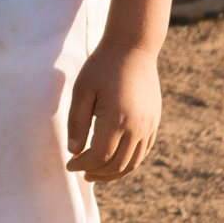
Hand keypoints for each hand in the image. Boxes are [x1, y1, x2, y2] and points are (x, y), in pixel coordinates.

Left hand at [63, 38, 164, 182]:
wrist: (133, 49)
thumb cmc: (102, 67)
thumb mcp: (82, 91)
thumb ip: (77, 122)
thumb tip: (74, 151)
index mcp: (117, 120)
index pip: (100, 156)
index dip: (83, 164)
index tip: (69, 164)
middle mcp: (137, 127)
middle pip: (118, 164)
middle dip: (97, 173)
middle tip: (80, 173)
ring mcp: (149, 126)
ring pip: (133, 162)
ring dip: (114, 172)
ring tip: (95, 173)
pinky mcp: (154, 122)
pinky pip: (143, 151)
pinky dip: (129, 162)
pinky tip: (114, 160)